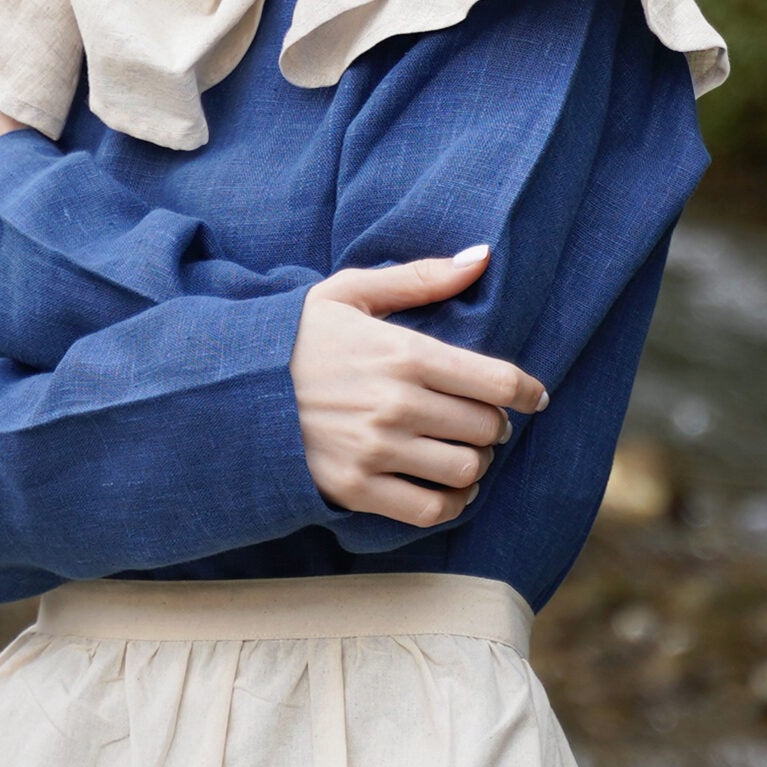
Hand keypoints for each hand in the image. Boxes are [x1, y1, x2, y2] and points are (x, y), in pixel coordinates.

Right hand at [288, 246, 548, 526]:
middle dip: (494, 424)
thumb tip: (481, 256)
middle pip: (487, 427)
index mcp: (403, 352)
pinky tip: (447, 487)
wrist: (233, 388)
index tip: (533, 396)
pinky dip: (451, 502)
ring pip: (467, 470)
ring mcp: (377, 450)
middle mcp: (396, 404)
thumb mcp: (351, 293)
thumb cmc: (298, 337)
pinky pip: (431, 510)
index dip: (526, 390)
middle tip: (482, 420)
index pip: (496, 380)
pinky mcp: (357, 488)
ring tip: (463, 451)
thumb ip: (420, 277)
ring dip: (476, 463)